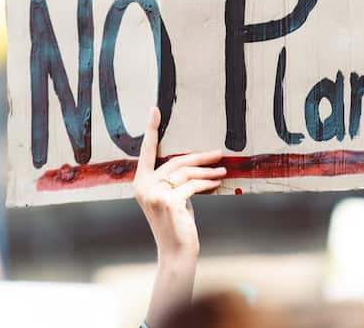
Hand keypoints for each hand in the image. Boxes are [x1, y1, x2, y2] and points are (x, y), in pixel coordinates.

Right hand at [133, 106, 225, 259]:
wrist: (176, 253)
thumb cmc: (176, 225)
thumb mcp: (172, 198)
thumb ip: (174, 181)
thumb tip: (194, 163)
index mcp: (140, 183)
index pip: (146, 152)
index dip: (151, 130)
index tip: (155, 109)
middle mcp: (143, 187)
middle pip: (175, 161)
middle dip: (199, 156)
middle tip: (218, 153)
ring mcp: (155, 194)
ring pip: (186, 173)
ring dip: (208, 171)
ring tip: (222, 171)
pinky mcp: (169, 201)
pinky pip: (193, 186)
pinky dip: (207, 183)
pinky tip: (217, 183)